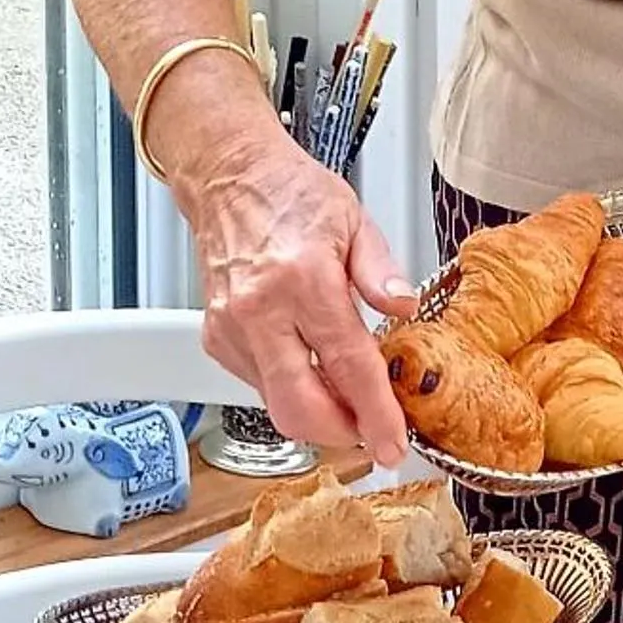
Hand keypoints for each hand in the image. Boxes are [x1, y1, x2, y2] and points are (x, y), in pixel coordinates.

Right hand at [180, 124, 416, 468]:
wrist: (231, 178)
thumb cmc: (290, 193)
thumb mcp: (355, 220)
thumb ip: (382, 272)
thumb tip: (406, 308)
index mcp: (304, 279)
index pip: (347, 365)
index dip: (375, 413)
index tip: (393, 444)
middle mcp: (260, 310)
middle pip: (300, 408)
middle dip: (340, 433)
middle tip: (371, 429)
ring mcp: (231, 328)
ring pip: (276, 405)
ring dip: (317, 411)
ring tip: (345, 387)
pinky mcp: (216, 338)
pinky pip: (258, 385)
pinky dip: (290, 387)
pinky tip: (310, 363)